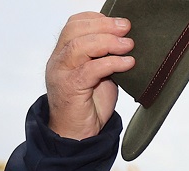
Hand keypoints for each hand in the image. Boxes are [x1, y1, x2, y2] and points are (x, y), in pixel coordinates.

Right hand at [46, 12, 135, 139]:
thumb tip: (129, 41)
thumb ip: (107, 56)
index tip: (119, 22)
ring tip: (128, 45)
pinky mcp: (70, 88)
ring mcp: (62, 74)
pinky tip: (128, 63)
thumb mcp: (100, 73)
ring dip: (108, 42)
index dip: (96, 19)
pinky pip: (90, 70)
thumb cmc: (89, 103)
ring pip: (79, 47)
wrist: (77, 132)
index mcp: (64, 53)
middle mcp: (59, 60)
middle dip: (104, 26)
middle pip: (75, 31)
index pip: (73, 25)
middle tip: (126, 28)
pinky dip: (112, 63)